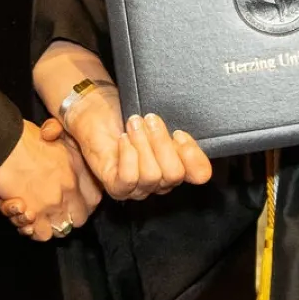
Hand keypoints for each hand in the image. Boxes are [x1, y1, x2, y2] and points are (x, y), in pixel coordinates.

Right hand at [0, 120, 92, 240]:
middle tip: (50, 210)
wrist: (1, 145)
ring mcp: (53, 203)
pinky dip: (33, 230)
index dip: (85, 202)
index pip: (95, 196)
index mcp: (77, 167)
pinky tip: (23, 216)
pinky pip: (42, 235)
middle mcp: (69, 188)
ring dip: (49, 225)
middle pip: (80, 217)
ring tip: (34, 215)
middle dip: (67, 217)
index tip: (75, 201)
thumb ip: (56, 132)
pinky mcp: (34, 214)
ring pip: (62, 229)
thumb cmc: (21, 137)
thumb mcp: (49, 129)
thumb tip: (49, 133)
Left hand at [64, 89, 212, 199]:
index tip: (178, 133)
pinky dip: (127, 155)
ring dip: (141, 143)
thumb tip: (182, 140)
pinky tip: (123, 139)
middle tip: (149, 120)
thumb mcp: (160, 122)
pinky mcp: (116, 186)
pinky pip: (129, 178)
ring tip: (133, 124)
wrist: (98, 111)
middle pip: (174, 174)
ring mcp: (138, 188)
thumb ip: (177, 136)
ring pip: (152, 175)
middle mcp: (160, 182)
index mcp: (176, 166)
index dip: (193, 156)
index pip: (200, 174)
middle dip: (161, 143)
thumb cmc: (130, 117)